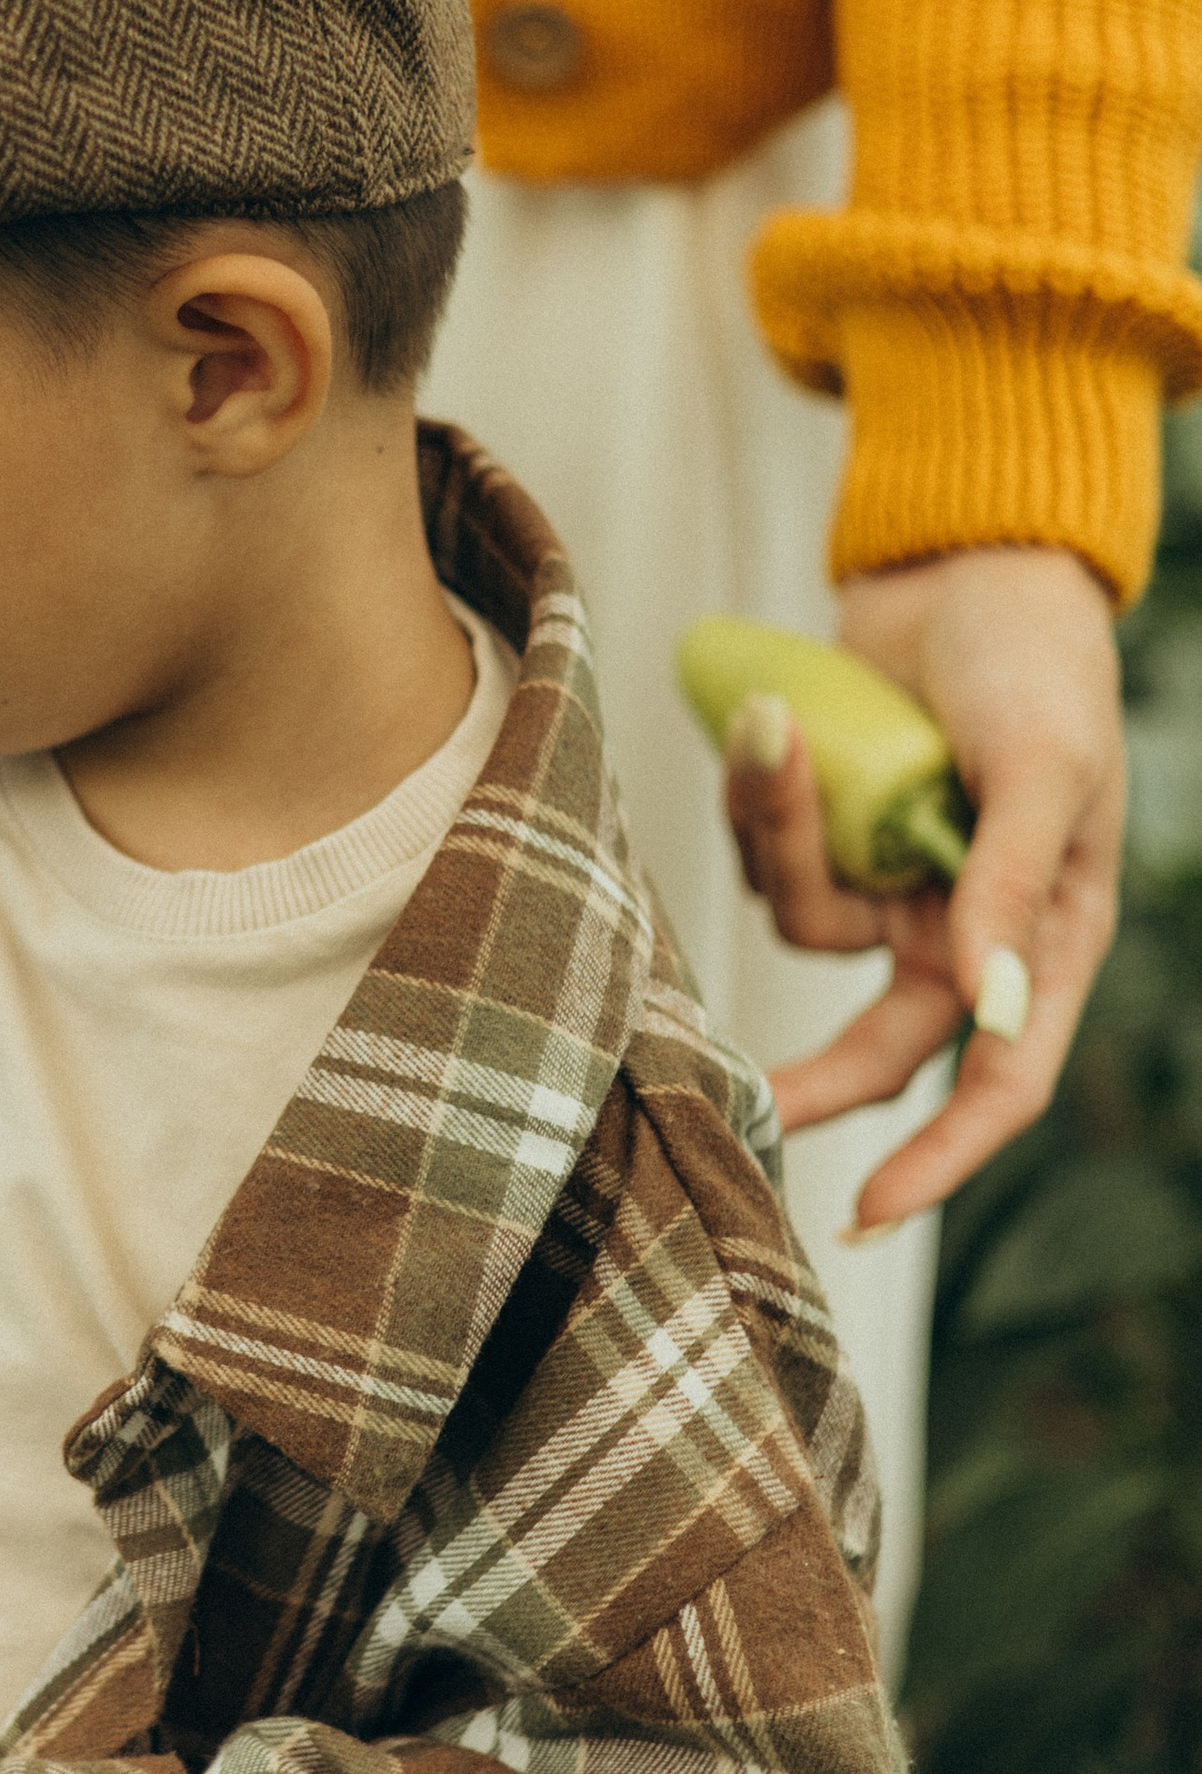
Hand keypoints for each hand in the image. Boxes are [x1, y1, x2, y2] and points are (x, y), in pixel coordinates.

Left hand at [723, 546, 1122, 1232]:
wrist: (967, 564)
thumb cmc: (1033, 664)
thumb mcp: (1042, 768)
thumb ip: (1009, 884)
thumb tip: (986, 1004)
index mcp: (1046, 936)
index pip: (998, 1080)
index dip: (941, 1158)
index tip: (867, 1210)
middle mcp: (965, 928)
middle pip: (875, 1046)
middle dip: (803, 1079)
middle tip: (727, 1105)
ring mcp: (893, 880)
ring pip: (805, 923)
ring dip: (776, 839)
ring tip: (783, 729)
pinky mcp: (832, 831)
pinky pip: (772, 855)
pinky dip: (758, 800)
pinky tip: (770, 721)